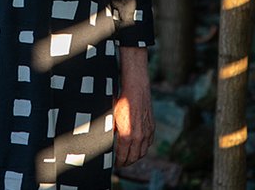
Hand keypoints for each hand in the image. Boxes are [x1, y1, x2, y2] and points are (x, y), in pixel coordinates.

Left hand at [114, 50, 153, 166]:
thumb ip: (109, 134)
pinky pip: (149, 143)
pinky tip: (138, 146)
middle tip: (121, 163)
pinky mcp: (152, 127)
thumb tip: (103, 143)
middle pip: (134, 158)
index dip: (118, 163)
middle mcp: (139, 136)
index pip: (122, 157)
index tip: (114, 164)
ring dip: (136, 157)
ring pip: (143, 152)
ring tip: (129, 157)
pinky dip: (144, 147)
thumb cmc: (121, 102)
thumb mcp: (111, 119)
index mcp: (127, 136)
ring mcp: (147, 132)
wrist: (136, 89)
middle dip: (126, 162)